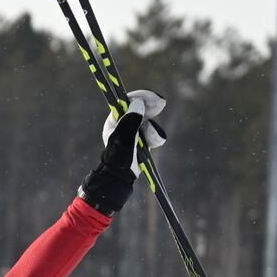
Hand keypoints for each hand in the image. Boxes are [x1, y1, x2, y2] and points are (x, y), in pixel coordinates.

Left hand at [80, 89, 166, 214]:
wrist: (120, 179)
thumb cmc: (118, 159)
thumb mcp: (124, 139)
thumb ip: (131, 121)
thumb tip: (137, 103)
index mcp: (115, 121)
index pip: (128, 102)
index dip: (141, 97)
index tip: (154, 99)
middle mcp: (123, 124)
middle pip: (140, 108)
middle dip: (151, 107)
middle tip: (161, 103)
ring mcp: (132, 132)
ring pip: (148, 122)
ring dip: (153, 130)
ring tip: (155, 141)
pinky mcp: (140, 140)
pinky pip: (151, 133)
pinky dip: (155, 137)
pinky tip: (157, 142)